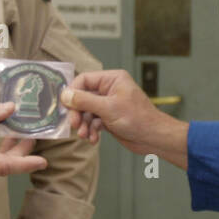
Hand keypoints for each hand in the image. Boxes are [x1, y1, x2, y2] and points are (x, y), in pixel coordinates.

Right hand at [59, 69, 188, 168]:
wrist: (153, 138)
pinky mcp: (109, 118)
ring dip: (83, 124)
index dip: (72, 92)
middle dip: (78, 113)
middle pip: (83, 97)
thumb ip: (84, 101)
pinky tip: (93, 139)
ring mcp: (109, 104)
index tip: (66, 106)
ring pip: (87, 112)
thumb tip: (65, 95)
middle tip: (74, 124)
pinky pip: (93, 122)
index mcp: (112, 79)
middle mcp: (109, 89)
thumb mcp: (108, 108)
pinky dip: (91, 130)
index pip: (84, 80)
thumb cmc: (138, 119)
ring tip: (84, 135)